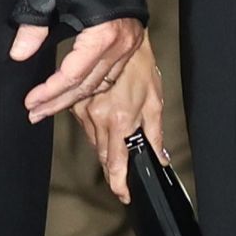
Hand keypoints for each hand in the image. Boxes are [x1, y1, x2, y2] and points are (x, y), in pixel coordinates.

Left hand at [18, 15, 143, 122]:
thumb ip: (33, 27)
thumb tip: (17, 53)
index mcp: (102, 37)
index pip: (72, 76)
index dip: (49, 92)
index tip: (31, 102)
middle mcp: (119, 46)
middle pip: (87, 87)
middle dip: (59, 103)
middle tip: (36, 113)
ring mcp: (129, 46)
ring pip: (101, 84)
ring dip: (75, 97)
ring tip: (51, 106)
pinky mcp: (130, 42)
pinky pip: (110, 74)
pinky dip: (91, 85)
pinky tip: (75, 89)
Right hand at [74, 53, 167, 203]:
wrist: (119, 40)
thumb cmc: (140, 68)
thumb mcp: (155, 102)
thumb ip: (155, 134)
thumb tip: (160, 157)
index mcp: (121, 120)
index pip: (116, 162)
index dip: (119, 183)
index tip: (123, 194)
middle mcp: (99, 119)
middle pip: (102, 156)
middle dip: (112, 168)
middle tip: (120, 176)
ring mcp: (84, 111)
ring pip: (92, 142)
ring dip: (104, 149)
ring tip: (116, 146)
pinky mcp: (76, 103)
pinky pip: (84, 127)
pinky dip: (94, 131)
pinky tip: (104, 125)